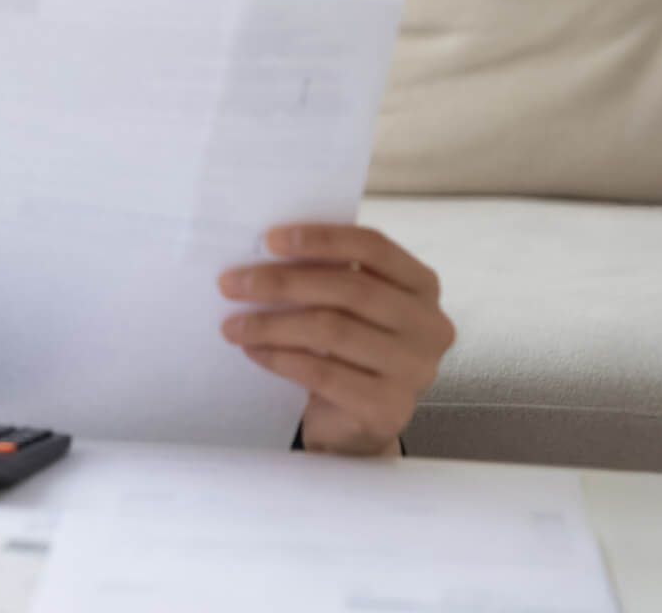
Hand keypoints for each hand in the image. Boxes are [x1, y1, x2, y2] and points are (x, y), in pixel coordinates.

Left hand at [218, 224, 454, 456]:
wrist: (353, 423)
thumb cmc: (346, 351)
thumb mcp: (345, 306)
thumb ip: (327, 275)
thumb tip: (266, 252)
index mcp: (422, 286)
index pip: (374, 248)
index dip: (321, 239)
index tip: (269, 240)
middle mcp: (429, 326)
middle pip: (350, 289)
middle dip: (282, 283)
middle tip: (232, 284)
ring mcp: (414, 370)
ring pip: (333, 331)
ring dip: (272, 325)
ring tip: (233, 324)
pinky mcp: (389, 408)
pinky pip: (323, 374)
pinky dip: (281, 359)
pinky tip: (254, 351)